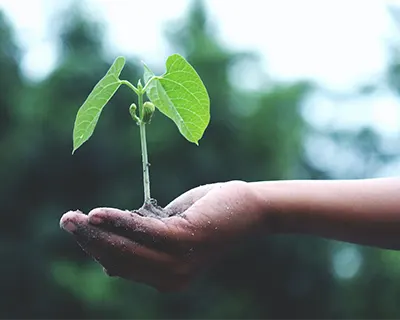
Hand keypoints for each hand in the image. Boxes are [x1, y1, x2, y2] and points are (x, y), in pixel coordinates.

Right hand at [60, 181, 266, 291]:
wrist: (248, 208)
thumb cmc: (208, 214)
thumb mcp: (170, 228)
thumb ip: (144, 238)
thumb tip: (110, 243)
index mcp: (166, 277)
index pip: (121, 266)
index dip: (96, 249)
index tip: (78, 229)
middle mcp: (171, 278)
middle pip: (118, 259)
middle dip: (89, 241)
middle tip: (66, 220)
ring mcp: (178, 262)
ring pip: (126, 248)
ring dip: (96, 232)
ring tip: (73, 217)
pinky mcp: (185, 241)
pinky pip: (143, 232)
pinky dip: (119, 221)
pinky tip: (98, 213)